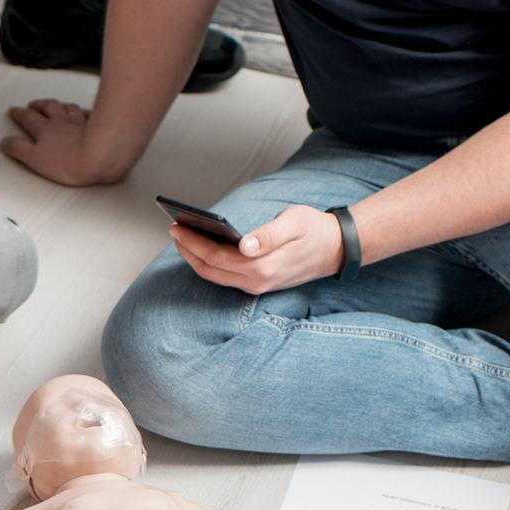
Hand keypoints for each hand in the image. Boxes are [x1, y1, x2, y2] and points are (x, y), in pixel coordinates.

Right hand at [0, 99, 121, 186]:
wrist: (99, 158)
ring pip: (68, 108)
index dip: (19, 114)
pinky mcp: (96, 126)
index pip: (28, 118)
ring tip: (57, 105)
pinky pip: (89, 114)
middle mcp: (62, 122)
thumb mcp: (34, 159)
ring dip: (60, 105)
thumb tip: (5, 143)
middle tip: (33, 104)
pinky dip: (84, 112)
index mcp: (45, 130)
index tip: (14, 111)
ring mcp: (80, 123)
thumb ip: (18, 149)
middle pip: (48, 108)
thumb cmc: (69, 162)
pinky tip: (85, 112)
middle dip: (38, 105)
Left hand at [174, 203, 344, 295]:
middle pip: (210, 269)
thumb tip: (245, 245)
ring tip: (183, 236)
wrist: (335, 249)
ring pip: (215, 275)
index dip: (193, 242)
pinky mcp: (257, 284)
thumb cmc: (313, 229)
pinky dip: (209, 262)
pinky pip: (225, 276)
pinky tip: (203, 247)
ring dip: (196, 257)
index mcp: (262, 267)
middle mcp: (256, 282)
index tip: (177, 226)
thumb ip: (269, 235)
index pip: (216, 257)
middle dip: (188, 250)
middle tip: (174, 229)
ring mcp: (256, 286)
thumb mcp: (294, 223)